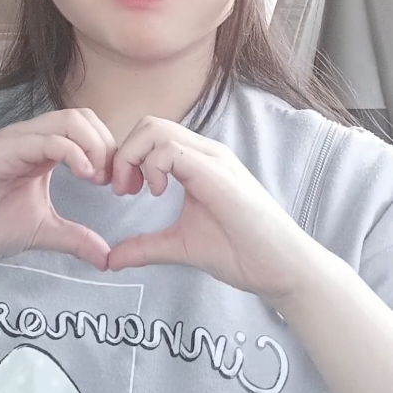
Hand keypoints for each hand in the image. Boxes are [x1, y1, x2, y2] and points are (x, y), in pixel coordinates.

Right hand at [0, 108, 116, 274]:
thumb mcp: (42, 232)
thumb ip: (76, 238)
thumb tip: (108, 258)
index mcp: (41, 149)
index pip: (87, 129)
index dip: (110, 153)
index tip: (119, 187)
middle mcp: (29, 138)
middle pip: (82, 117)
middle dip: (107, 145)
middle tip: (113, 182)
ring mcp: (14, 141)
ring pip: (68, 120)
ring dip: (94, 146)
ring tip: (98, 178)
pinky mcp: (1, 151)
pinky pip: (46, 139)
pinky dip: (73, 152)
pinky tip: (84, 175)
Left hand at [106, 116, 318, 304]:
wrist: (282, 268)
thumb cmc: (242, 253)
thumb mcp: (181, 247)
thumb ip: (146, 247)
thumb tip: (111, 259)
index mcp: (198, 163)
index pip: (151, 136)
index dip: (126, 158)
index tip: (122, 191)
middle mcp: (206, 153)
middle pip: (149, 125)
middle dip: (124, 154)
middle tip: (124, 190)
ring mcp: (213, 160)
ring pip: (156, 130)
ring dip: (133, 157)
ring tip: (138, 191)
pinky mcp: (217, 174)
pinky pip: (172, 151)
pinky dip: (152, 168)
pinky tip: (158, 194)